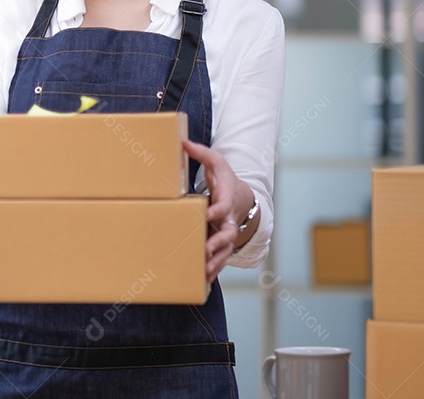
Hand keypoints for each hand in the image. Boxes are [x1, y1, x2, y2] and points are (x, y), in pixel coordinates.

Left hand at [183, 140, 250, 284]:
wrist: (241, 198)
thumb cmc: (225, 180)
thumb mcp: (216, 162)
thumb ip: (201, 152)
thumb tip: (182, 142)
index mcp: (227, 199)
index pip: (224, 205)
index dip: (218, 210)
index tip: (208, 214)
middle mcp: (229, 220)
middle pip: (227, 234)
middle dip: (218, 243)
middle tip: (206, 250)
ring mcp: (226, 234)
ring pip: (224, 252)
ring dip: (215, 262)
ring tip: (204, 272)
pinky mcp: (221, 244)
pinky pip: (219, 260)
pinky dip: (212, 270)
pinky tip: (202, 281)